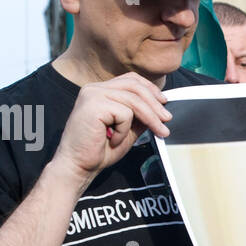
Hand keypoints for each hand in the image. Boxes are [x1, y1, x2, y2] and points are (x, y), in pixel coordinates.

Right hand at [51, 73, 171, 187]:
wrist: (78, 166)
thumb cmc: (99, 150)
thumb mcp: (127, 129)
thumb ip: (140, 116)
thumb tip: (161, 108)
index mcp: (100, 91)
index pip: (130, 79)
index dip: (150, 89)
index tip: (164, 102)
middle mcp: (94, 89)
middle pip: (134, 86)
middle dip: (155, 104)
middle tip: (167, 120)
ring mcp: (92, 95)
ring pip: (133, 100)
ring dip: (150, 118)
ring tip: (159, 132)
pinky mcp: (93, 105)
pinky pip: (124, 113)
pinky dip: (124, 130)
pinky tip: (113, 140)